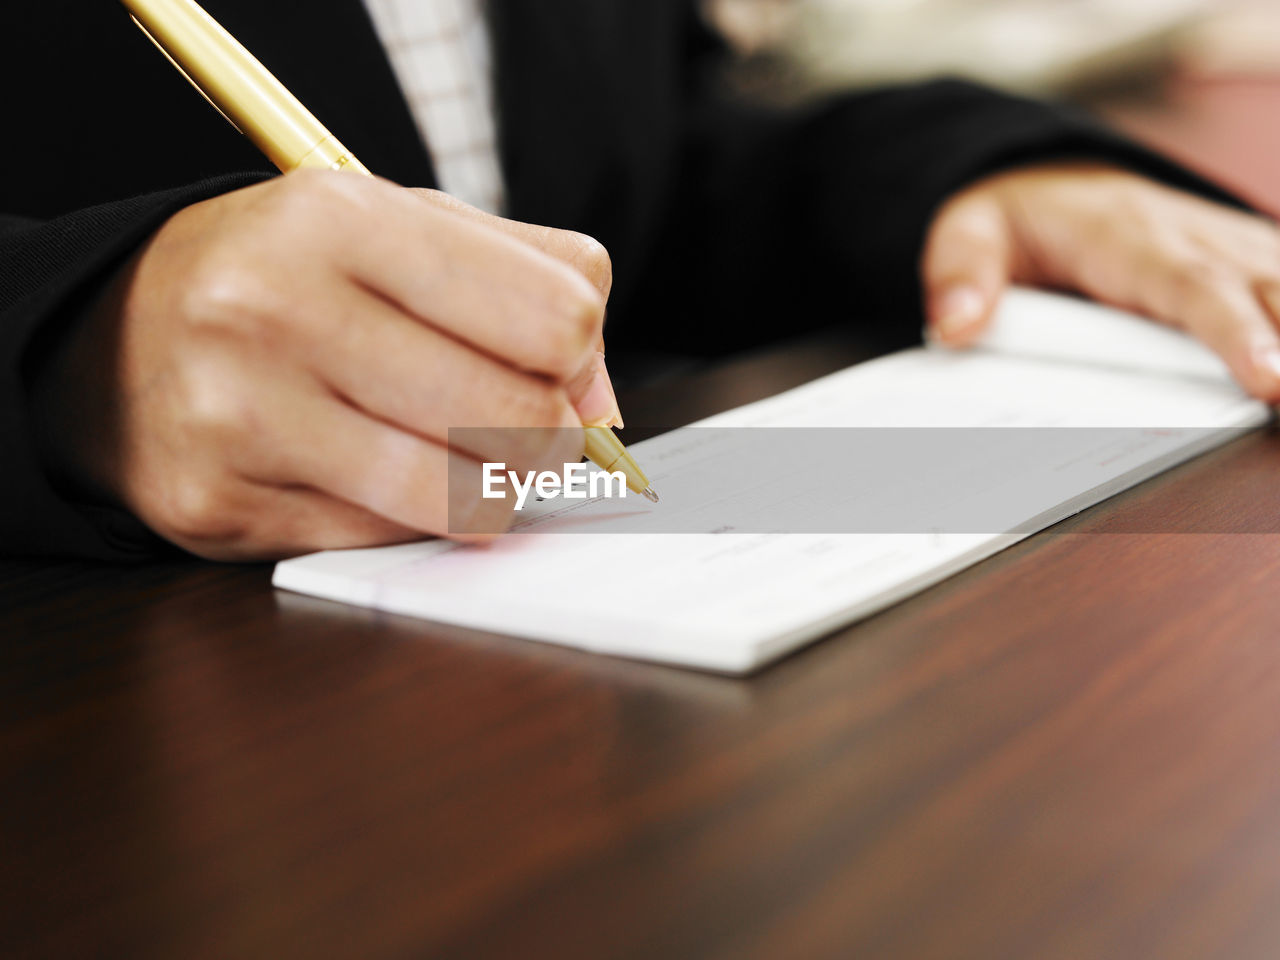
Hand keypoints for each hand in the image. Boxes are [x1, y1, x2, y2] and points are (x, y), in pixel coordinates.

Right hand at [35, 171, 619, 559]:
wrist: (115, 338)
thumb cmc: (288, 279)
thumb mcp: (399, 228)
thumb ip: (529, 280)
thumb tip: (602, 402)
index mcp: (339, 218)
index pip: (552, 317)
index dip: (580, 355)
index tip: (558, 362)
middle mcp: (277, 309)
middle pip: (518, 414)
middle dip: (550, 433)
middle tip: (527, 424)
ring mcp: (242, 415)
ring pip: (461, 496)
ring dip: (495, 488)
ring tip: (474, 457)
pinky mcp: (221, 505)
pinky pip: (389, 537)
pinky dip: (418, 517)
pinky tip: (390, 476)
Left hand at [922, 162, 1279, 400]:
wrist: (1047, 180)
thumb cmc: (1015, 217)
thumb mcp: (967, 230)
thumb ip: (959, 273)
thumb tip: (956, 325)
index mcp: (1126, 235)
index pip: (1189, 286)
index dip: (1234, 332)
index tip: (1268, 377)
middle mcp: (1191, 237)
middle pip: (1264, 287)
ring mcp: (1225, 248)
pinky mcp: (1243, 262)